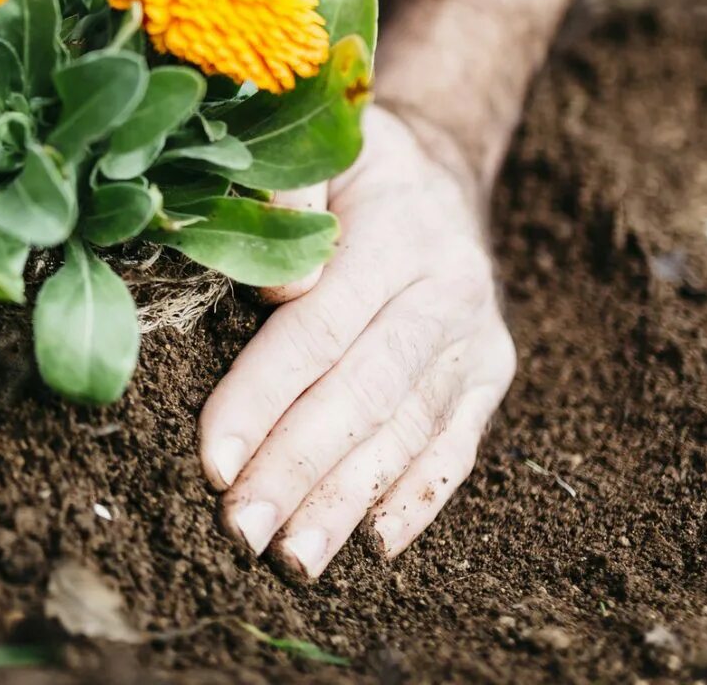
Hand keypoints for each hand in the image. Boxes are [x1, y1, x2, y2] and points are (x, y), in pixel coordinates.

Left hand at [196, 105, 515, 580]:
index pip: (318, 332)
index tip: (214, 462)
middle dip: (298, 471)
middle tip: (242, 534)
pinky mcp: (492, 372)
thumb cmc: (347, 164)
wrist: (438, 164)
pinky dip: (419, 499)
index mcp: (395, 234)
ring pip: (408, 432)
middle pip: (363, 395)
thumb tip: (277, 286)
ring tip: (294, 560)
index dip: (264, 399)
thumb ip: (288, 193)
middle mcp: (446, 290)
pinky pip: (458, 445)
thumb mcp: (320, 146)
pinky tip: (375, 548)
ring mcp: (476, 337)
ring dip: (348, 503)